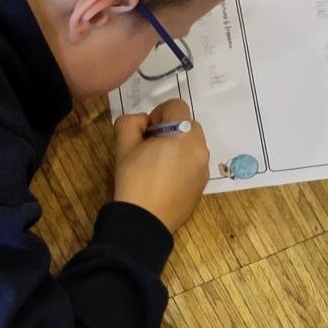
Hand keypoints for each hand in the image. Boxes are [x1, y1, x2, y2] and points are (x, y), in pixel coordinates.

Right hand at [112, 99, 210, 234]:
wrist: (144, 221)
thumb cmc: (134, 181)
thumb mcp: (123, 145)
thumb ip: (130, 122)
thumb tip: (142, 121)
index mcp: (183, 135)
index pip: (176, 106)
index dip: (158, 114)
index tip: (147, 132)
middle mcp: (200, 149)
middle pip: (189, 125)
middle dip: (172, 130)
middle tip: (152, 148)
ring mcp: (204, 168)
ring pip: (193, 145)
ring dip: (179, 146)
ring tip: (159, 166)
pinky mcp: (203, 185)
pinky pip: (195, 164)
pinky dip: (184, 164)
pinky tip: (166, 180)